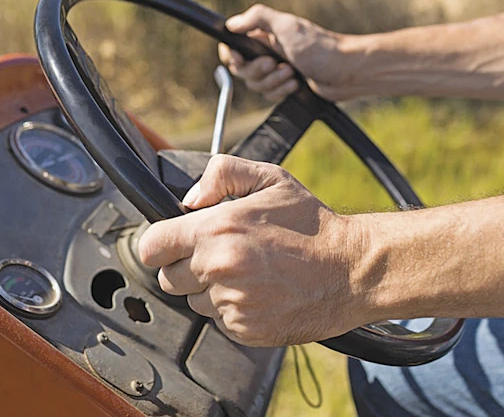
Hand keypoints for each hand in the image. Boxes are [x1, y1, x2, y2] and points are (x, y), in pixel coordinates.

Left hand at [138, 155, 370, 346]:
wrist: (351, 270)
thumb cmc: (311, 224)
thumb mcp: (271, 179)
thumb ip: (222, 174)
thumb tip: (189, 200)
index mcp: (217, 228)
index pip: (152, 246)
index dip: (161, 243)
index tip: (174, 242)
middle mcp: (219, 267)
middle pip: (168, 278)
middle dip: (187, 267)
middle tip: (221, 255)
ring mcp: (231, 302)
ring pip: (194, 301)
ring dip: (211, 290)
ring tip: (248, 272)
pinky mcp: (244, 328)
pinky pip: (220, 320)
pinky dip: (233, 309)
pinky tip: (260, 292)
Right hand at [217, 4, 358, 100]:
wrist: (345, 71)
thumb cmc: (319, 47)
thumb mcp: (286, 26)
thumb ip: (257, 18)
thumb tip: (231, 24)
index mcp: (264, 35)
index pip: (232, 46)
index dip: (232, 56)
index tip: (241, 59)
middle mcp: (267, 51)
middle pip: (242, 70)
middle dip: (257, 71)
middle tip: (274, 63)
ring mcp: (276, 70)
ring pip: (256, 85)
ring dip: (272, 82)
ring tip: (291, 73)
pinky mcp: (285, 86)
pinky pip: (270, 95)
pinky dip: (281, 91)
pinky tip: (295, 84)